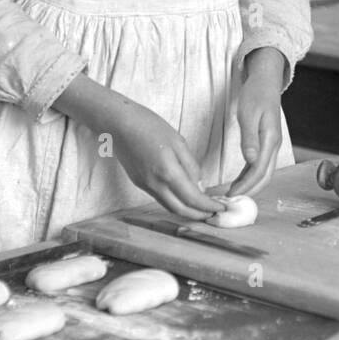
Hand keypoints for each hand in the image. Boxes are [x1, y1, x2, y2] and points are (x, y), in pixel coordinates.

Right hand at [107, 104, 224, 220]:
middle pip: (180, 209)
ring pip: (169, 206)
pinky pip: (160, 198)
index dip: (208, 206)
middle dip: (198, 215)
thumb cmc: (150, 126)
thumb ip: (191, 166)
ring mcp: (145, 186)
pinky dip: (174, 201)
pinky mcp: (139, 183)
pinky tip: (183, 195)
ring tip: (201, 207)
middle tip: (213, 213)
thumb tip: (199, 186)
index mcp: (168, 171)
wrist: (119, 124)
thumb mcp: (178, 142)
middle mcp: (155, 184)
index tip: (220, 208)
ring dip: (186, 210)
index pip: (192, 198)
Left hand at [228, 49, 285, 197]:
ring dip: (249, 186)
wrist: (265, 81)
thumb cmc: (256, 94)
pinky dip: (249, 177)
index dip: (246, 185)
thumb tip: (251, 160)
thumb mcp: (249, 114)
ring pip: (263, 173)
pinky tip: (237, 181)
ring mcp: (271, 145)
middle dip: (249, 192)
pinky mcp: (266, 144)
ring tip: (231, 195)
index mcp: (270, 139)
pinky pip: (259, 166)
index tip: (231, 196)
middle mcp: (274, 145)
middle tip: (230, 202)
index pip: (259, 170)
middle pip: (265, 177)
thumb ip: (249, 138)